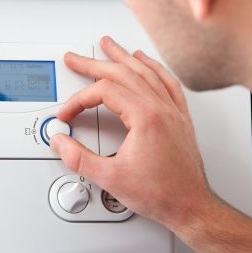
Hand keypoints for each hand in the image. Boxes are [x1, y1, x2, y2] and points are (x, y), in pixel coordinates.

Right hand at [51, 36, 211, 232]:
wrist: (191, 206)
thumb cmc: (162, 194)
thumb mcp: (110, 179)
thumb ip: (79, 159)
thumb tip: (61, 142)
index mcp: (146, 117)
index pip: (104, 92)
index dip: (79, 100)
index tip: (68, 115)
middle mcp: (161, 109)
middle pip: (124, 73)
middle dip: (94, 63)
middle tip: (76, 58)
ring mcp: (173, 112)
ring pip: (146, 72)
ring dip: (124, 57)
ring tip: (109, 46)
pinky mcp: (180, 119)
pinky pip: (167, 82)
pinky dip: (153, 68)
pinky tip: (146, 63)